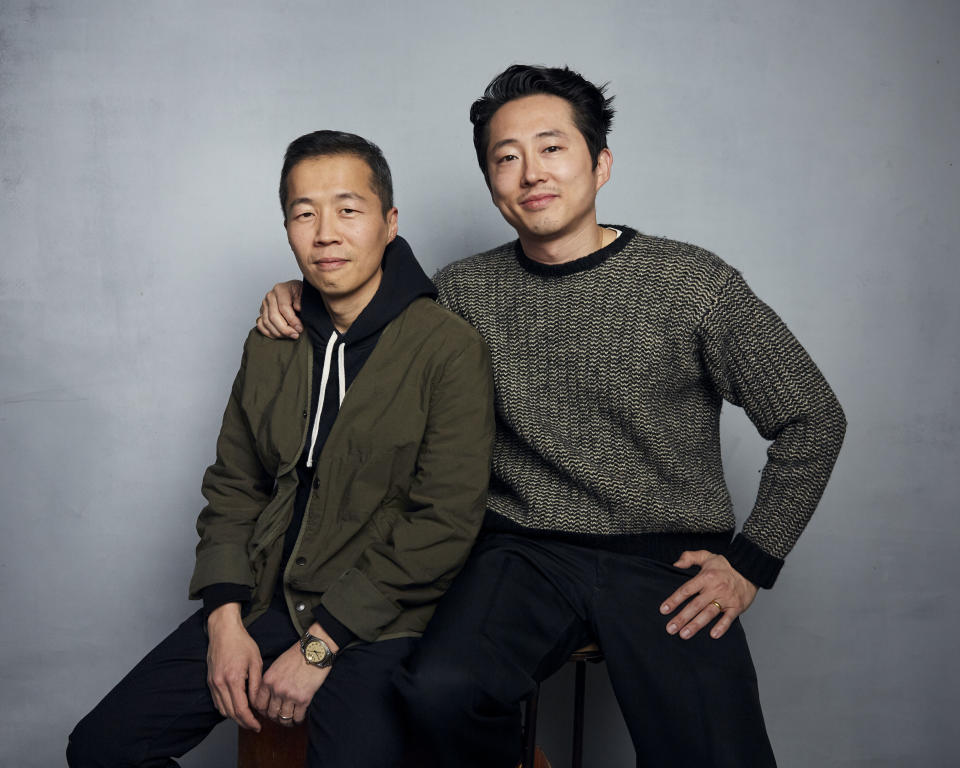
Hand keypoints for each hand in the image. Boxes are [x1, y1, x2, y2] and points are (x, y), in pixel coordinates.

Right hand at [206, 603, 262, 730]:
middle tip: (254, 725)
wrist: (223, 631)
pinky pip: (217, 702)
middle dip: (243, 722)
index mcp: (233, 679)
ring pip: (222, 710)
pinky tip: (236, 707)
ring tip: (247, 717)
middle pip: (231, 713)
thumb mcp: (255, 662)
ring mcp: (213, 683)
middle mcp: (220, 684)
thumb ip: (256, 684)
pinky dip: (226, 708)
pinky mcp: (210, 681)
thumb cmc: (241, 643)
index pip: (241, 709)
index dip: (250, 721)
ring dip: (234, 717)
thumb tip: (258, 703)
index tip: (258, 726)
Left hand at [253, 623, 337, 725]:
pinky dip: (297, 720)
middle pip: (270, 713)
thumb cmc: (297, 656)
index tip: (268, 711)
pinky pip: (297, 717)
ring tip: (290, 719)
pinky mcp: (303, 699)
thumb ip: (270, 681)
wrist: (315, 650)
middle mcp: (277, 689)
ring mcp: (290, 695)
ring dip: (286, 721)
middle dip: (274, 717)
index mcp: (268, 680)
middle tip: (280, 716)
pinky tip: (299, 717)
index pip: (258, 704)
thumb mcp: (276, 666)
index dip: (262, 711)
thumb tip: (267, 696)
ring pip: (283, 718)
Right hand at [256, 280, 302, 338]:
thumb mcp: (304, 293)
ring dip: (278, 332)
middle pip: (273, 317)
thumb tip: (297, 307)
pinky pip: (261, 325)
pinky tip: (279, 336)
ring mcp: (264, 304)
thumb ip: (301, 300)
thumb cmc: (299, 293)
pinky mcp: (262, 312)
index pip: (283, 308)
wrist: (295, 292)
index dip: (292, 320)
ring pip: (267, 322)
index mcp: (280, 289)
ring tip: (290, 335)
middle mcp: (270, 296)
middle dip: (285, 329)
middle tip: (295, 335)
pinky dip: (269, 333)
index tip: (300, 328)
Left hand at [659, 550, 757, 639]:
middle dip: (682, 618)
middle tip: (670, 628)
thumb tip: (675, 564)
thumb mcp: (706, 556)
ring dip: (696, 625)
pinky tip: (713, 635)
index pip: (686, 590)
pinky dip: (722, 627)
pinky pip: (728, 618)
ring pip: (709, 613)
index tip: (663, 610)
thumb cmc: (725, 566)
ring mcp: (726, 598)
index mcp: (705, 577)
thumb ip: (689, 557)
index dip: (674, 600)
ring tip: (684, 634)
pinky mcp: (737, 607)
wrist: (750, 569)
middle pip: (695, 605)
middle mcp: (715, 588)